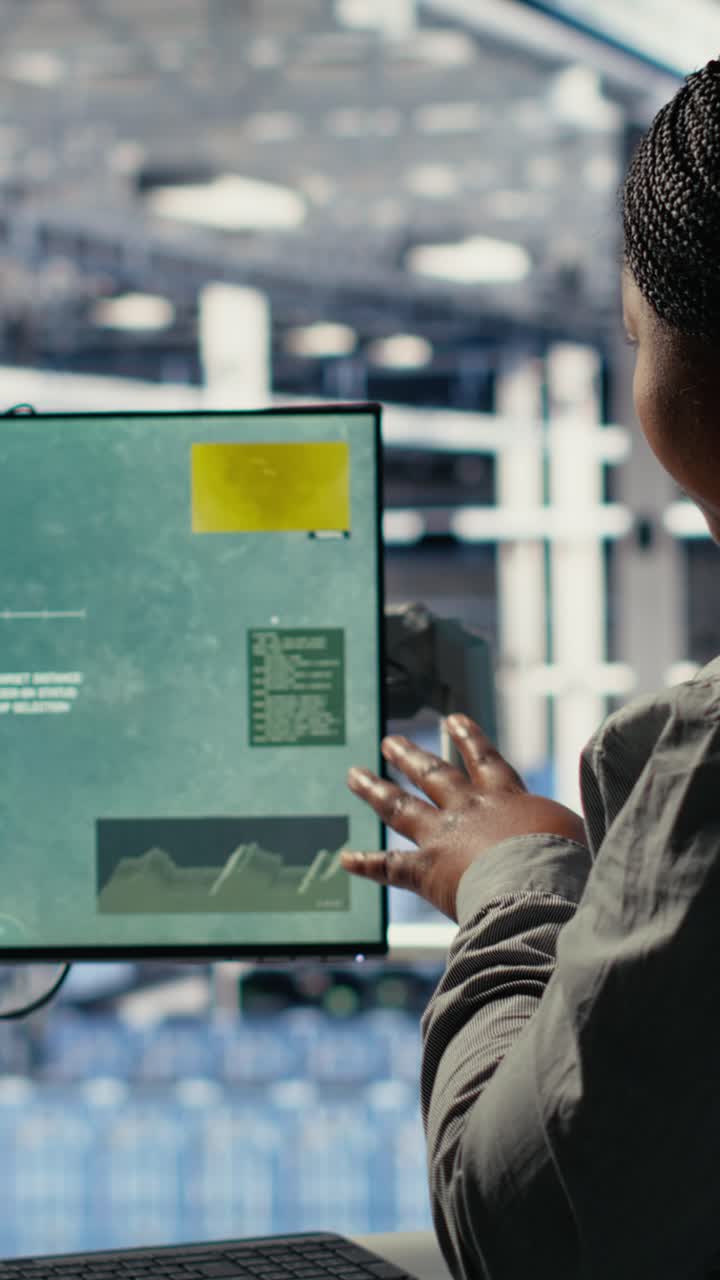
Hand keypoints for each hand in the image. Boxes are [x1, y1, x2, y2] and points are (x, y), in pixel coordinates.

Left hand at [342, 713, 586, 920]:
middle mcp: (468, 808)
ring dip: (376, 790)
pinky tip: (345, 858)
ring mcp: (443, 836)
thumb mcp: (579, 832)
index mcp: (507, 798)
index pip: (485, 759)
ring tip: (355, 775)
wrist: (539, 888)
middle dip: (409, 756)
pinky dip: (366, 863)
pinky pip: (389, 865)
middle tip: (390, 742)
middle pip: (433, 774)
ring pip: (400, 806)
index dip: (468, 738)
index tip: (453, 718)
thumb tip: (597, 819)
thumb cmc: (568, 866)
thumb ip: (570, 825)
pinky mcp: (426, 870)